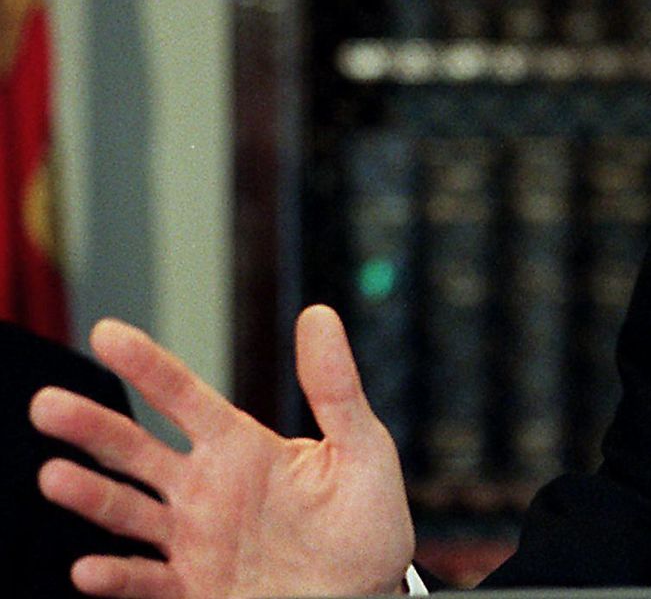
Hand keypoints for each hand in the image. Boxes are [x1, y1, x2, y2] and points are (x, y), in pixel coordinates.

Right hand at [29, 305, 414, 597]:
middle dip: (92, 426)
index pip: (185, 397)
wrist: (365, 595)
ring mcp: (193, 538)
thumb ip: (335, 388)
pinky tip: (90, 568)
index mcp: (241, 447)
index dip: (148, 366)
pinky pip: (145, 581)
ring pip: (127, 510)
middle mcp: (205, 488)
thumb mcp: (362, 449)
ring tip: (52, 477)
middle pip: (136, 449)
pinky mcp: (192, 587)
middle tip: (48, 403)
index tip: (107, 334)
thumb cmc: (366, 522)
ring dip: (89, 496)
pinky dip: (117, 576)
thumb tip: (319, 315)